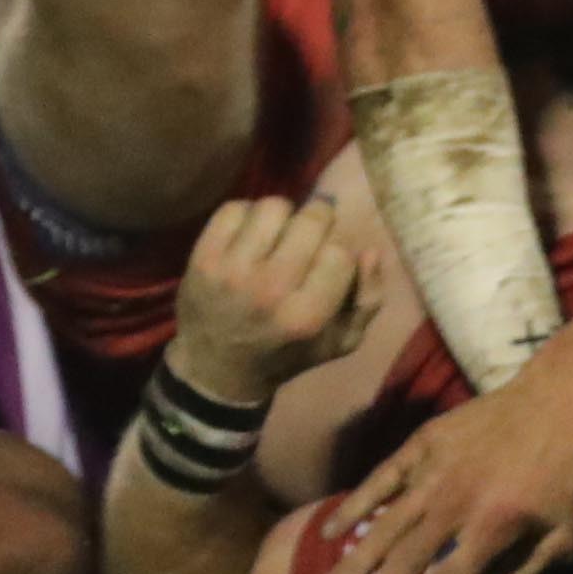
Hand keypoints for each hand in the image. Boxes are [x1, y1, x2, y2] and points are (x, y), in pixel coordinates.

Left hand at [174, 192, 373, 401]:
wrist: (217, 365)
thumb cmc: (287, 353)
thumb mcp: (340, 342)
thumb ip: (368, 299)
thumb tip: (370, 251)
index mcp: (306, 316)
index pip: (339, 253)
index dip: (341, 247)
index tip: (332, 255)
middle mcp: (269, 289)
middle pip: (308, 222)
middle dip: (319, 218)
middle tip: (313, 229)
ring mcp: (231, 270)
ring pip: (271, 207)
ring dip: (283, 213)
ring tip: (282, 231)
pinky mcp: (202, 256)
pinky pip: (233, 209)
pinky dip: (248, 213)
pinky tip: (252, 233)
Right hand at [323, 388, 572, 573]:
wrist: (553, 406)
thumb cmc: (562, 479)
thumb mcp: (557, 539)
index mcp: (493, 529)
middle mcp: (456, 502)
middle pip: (406, 559)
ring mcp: (432, 471)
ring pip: (385, 523)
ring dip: (354, 561)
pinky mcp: (419, 445)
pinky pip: (379, 479)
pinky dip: (354, 505)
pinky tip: (330, 530)